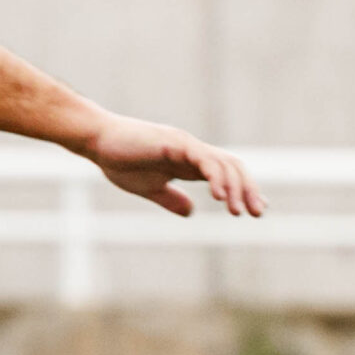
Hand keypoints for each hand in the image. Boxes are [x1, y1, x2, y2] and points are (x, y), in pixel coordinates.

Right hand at [78, 115, 265, 218]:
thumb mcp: (148, 188)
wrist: (96, 140)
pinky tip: (218, 196)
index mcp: (189, 163)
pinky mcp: (176, 143)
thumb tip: (191, 213)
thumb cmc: (118, 160)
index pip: (226, 174)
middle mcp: (194, 151)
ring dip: (235, 188)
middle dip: (248, 190)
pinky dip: (216, 177)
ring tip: (236, 211)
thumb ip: (170, 199)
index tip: (257, 210)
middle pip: (233, 167)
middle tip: (258, 214)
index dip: (244, 190)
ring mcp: (186, 145)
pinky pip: (204, 159)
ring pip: (224, 164)